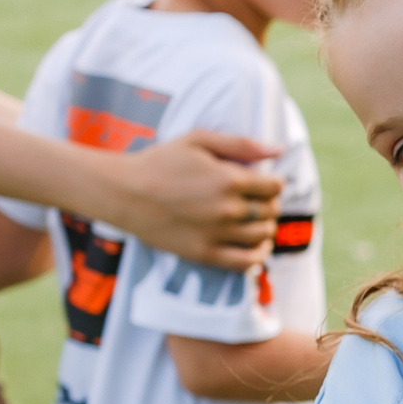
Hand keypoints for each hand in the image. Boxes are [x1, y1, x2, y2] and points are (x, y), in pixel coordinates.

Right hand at [111, 130, 282, 269]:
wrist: (123, 192)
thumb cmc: (160, 162)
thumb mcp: (198, 141)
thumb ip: (242, 144)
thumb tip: (279, 151)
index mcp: (230, 179)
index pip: (274, 187)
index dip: (273, 184)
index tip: (265, 183)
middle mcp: (229, 209)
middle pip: (270, 211)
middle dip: (269, 204)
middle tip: (257, 200)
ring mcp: (218, 234)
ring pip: (262, 235)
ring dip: (265, 227)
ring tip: (255, 220)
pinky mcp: (205, 254)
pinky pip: (246, 262)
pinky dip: (258, 256)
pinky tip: (257, 247)